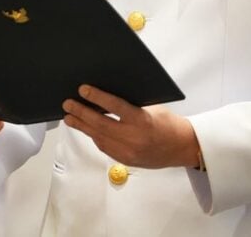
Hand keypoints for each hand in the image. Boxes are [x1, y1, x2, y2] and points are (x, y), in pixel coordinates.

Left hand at [62, 84, 199, 168]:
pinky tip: (87, 129)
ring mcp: (129, 152)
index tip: (83, 90)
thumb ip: (131, 105)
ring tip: (69, 118)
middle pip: (101, 125)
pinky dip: (95, 137)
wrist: (182, 148)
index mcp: (143, 121)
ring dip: (83, 127)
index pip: (115, 107)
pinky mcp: (126, 160)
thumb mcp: (152, 108)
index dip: (98, 97)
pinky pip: (105, 147)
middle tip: (67, 104)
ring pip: (99, 138)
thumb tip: (105, 97)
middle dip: (82, 114)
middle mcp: (134, 138)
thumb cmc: (169, 123)